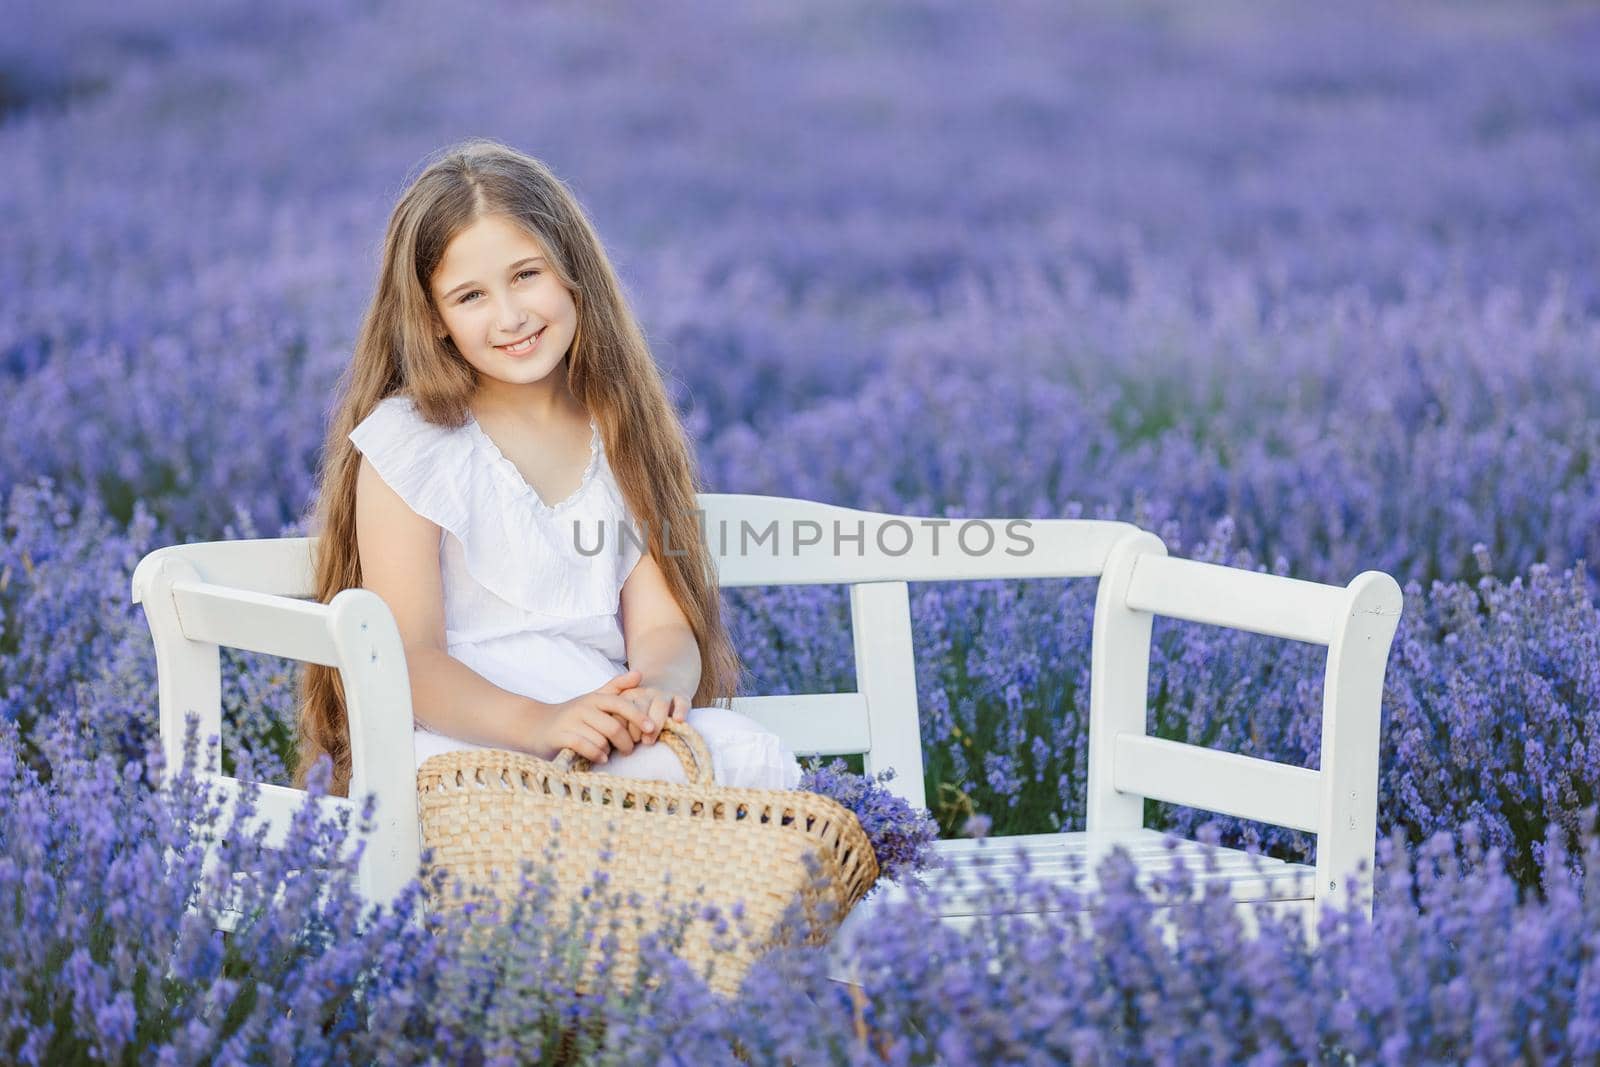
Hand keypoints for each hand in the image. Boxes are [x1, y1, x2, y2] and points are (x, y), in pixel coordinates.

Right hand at [527, 669, 650, 762]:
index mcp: (595, 698)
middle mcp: (583, 707)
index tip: (651, 729)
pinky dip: (596, 754)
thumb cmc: (573, 715)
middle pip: (614, 727)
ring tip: (611, 754)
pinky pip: (585, 747)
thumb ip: (616, 687)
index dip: (638, 716)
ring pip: (600, 739)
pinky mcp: (560, 737)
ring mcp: (570, 722)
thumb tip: (640, 674)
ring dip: (609, 750)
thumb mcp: (594, 698)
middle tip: (629, 751)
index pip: (621, 704)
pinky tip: (601, 758)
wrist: (536, 725)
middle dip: (626, 742)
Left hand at [615, 683, 689, 744]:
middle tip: (635, 742)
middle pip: (641, 706)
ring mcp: (664, 693)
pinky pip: (681, 702)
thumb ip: (617, 722)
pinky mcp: (681, 696)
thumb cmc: (640, 706)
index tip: (619, 740)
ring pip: (661, 705)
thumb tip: (607, 747)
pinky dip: (680, 711)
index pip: (622, 708)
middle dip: (636, 726)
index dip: (621, 725)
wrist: (666, 679)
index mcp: (629, 694)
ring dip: (656, 722)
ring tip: (649, 741)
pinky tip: (678, 720)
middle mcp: (646, 692)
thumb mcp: (624, 708)